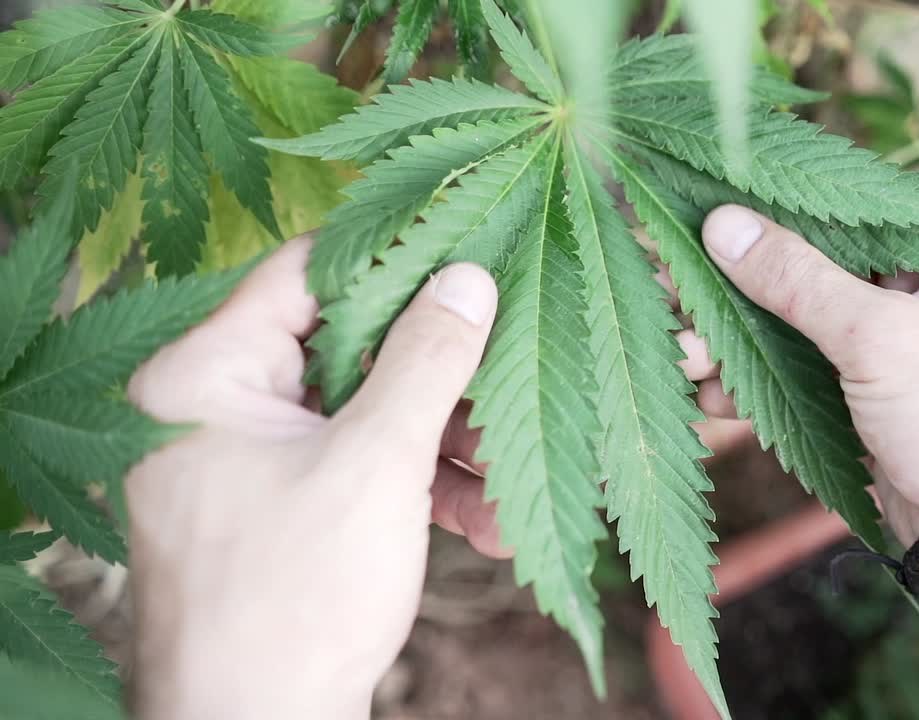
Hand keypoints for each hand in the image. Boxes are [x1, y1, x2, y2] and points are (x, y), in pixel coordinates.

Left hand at [126, 238, 502, 719]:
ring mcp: (249, 464)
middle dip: (441, 378)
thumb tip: (468, 277)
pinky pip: (356, 470)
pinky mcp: (283, 511)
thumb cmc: (295, 600)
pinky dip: (419, 489)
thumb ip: (426, 361)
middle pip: (347, 351)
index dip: (394, 261)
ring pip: (363, 416)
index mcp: (203, 378)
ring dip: (446, 445)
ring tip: (515, 476)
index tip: (471, 255)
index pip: (305, 274)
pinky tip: (489, 521)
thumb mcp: (376, 465)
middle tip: (512, 372)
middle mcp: (215, 410)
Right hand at [695, 205, 918, 605]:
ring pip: (798, 335)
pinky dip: (756, 389)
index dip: (774, 215)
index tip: (705, 212)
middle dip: (738, 290)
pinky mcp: (871, 412)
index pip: (851, 215)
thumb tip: (723, 222)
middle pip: (813, 277)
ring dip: (735, 343)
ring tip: (676, 351)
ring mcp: (896, 359)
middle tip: (669, 289)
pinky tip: (703, 394)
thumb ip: (798, 279)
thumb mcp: (882, 335)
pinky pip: (801, 385)